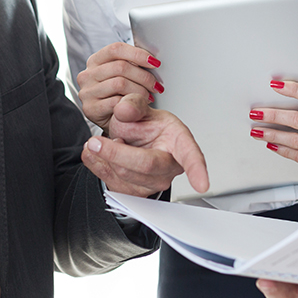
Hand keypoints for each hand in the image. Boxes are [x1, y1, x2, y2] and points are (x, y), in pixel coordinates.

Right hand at [76, 42, 161, 129]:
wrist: (109, 120)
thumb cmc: (116, 94)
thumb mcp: (120, 76)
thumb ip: (131, 65)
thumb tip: (152, 59)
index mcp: (95, 61)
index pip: (116, 49)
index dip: (138, 54)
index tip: (155, 63)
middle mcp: (88, 74)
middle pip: (120, 67)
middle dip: (144, 76)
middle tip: (156, 85)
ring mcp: (87, 92)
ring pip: (120, 84)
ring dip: (140, 90)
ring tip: (149, 96)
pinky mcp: (90, 108)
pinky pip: (116, 102)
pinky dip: (131, 103)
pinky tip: (138, 106)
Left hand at [82, 93, 208, 195]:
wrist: (130, 140)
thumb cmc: (143, 127)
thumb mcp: (138, 107)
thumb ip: (133, 104)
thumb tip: (125, 109)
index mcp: (179, 142)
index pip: (191, 156)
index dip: (198, 170)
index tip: (202, 184)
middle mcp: (170, 166)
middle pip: (145, 165)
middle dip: (116, 153)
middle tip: (95, 141)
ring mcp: (154, 183)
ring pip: (125, 175)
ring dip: (105, 158)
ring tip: (100, 142)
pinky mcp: (135, 193)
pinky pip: (112, 183)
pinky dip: (98, 166)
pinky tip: (96, 154)